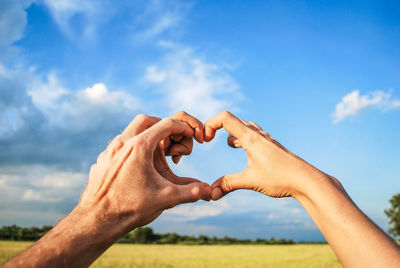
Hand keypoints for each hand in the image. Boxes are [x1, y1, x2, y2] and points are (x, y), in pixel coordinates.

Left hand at [79, 112, 210, 233]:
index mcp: (140, 147)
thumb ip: (190, 191)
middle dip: (162, 125)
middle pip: (145, 119)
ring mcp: (109, 151)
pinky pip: (119, 145)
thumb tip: (209, 190)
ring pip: (129, 131)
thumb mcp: (166, 199)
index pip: (166, 124)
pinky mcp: (102, 160)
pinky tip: (137, 165)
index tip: (191, 136)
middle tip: (172, 138)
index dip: (183, 128)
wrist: (96, 221)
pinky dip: (132, 147)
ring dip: (145, 135)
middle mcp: (122, 143)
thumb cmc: (130, 208)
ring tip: (156, 152)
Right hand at [204, 111, 329, 199]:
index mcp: (250, 138)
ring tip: (230, 145)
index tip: (206, 141)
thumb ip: (228, 184)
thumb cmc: (280, 178)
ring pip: (244, 126)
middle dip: (217, 128)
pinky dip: (243, 137)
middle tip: (209, 140)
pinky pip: (253, 133)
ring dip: (232, 132)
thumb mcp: (250, 181)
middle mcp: (258, 134)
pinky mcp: (271, 146)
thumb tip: (211, 193)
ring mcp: (266, 139)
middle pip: (232, 119)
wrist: (307, 180)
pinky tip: (245, 151)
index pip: (225, 118)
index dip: (210, 124)